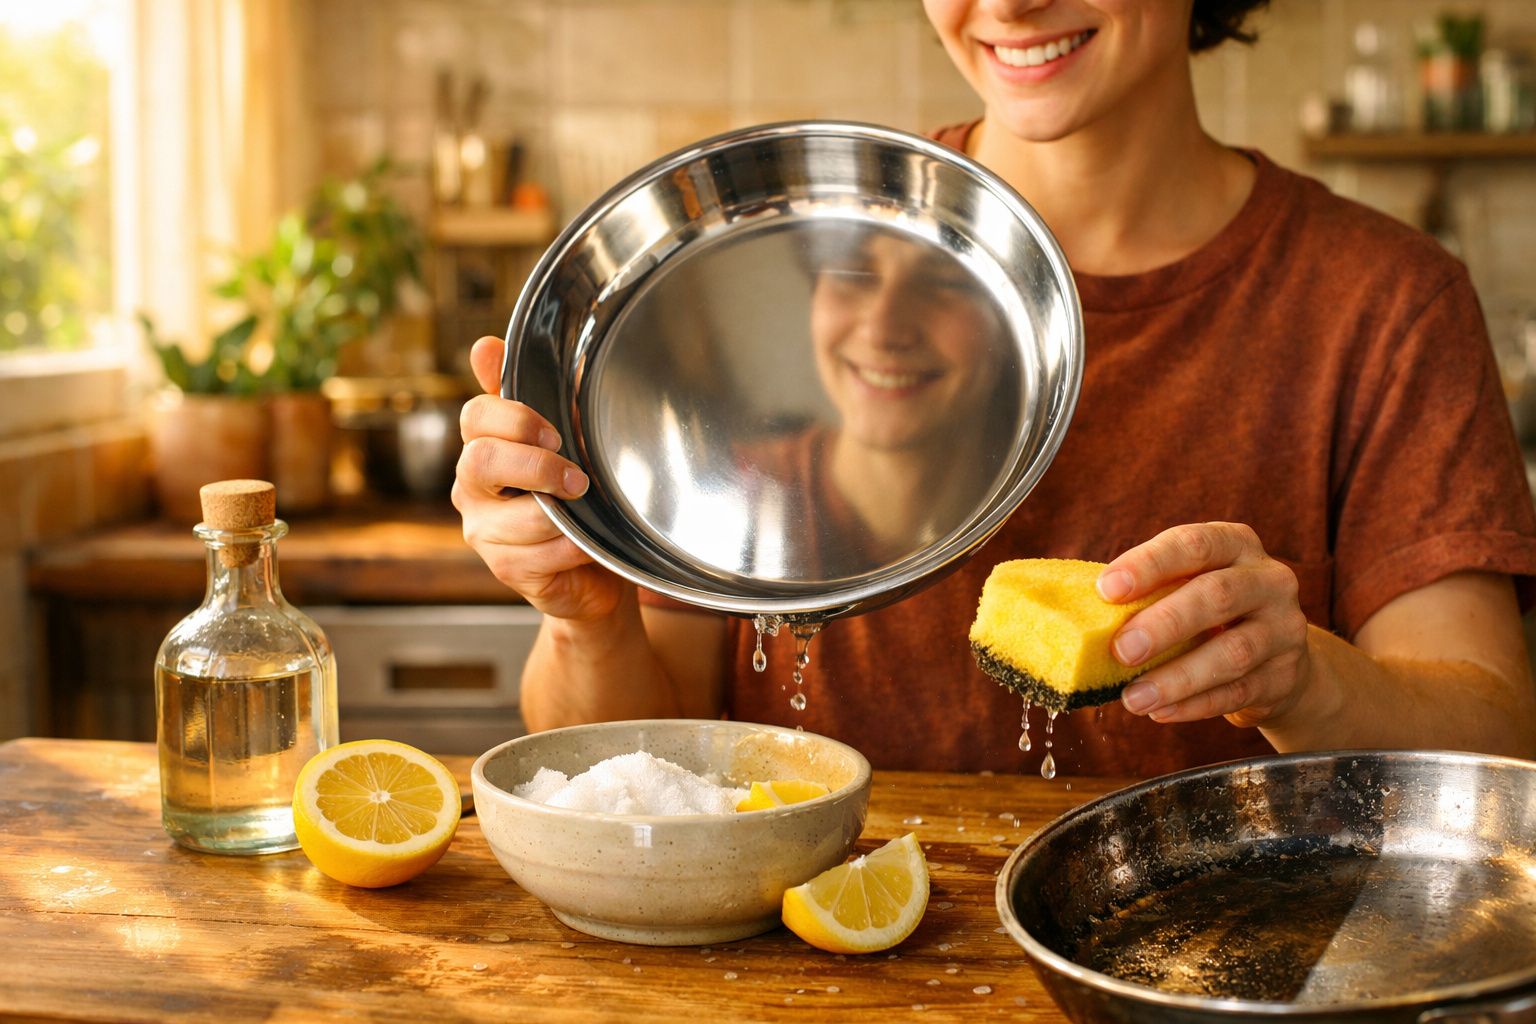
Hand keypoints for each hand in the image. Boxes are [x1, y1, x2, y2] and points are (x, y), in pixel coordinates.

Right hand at [453, 336, 628, 620]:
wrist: (593, 569)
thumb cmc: (575, 498)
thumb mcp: (558, 443)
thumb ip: (523, 395)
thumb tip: (484, 346)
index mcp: (482, 448)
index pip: (476, 417)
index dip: (515, 418)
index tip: (555, 433)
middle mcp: (472, 489)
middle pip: (480, 461)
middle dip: (535, 467)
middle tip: (577, 477)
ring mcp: (483, 532)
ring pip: (519, 516)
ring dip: (566, 517)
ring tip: (590, 516)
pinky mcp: (505, 570)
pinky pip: (540, 555)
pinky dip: (572, 549)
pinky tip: (587, 546)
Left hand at [1097, 522, 1312, 727]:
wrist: (1278, 656)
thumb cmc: (1210, 611)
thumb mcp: (1188, 585)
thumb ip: (1147, 591)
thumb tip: (1078, 614)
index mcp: (1235, 545)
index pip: (1193, 544)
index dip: (1149, 564)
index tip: (1107, 589)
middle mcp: (1269, 581)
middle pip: (1218, 595)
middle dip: (1164, 623)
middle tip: (1121, 651)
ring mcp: (1284, 630)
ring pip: (1232, 653)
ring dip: (1176, 678)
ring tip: (1133, 698)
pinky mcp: (1284, 676)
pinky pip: (1237, 693)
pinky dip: (1193, 705)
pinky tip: (1159, 711)